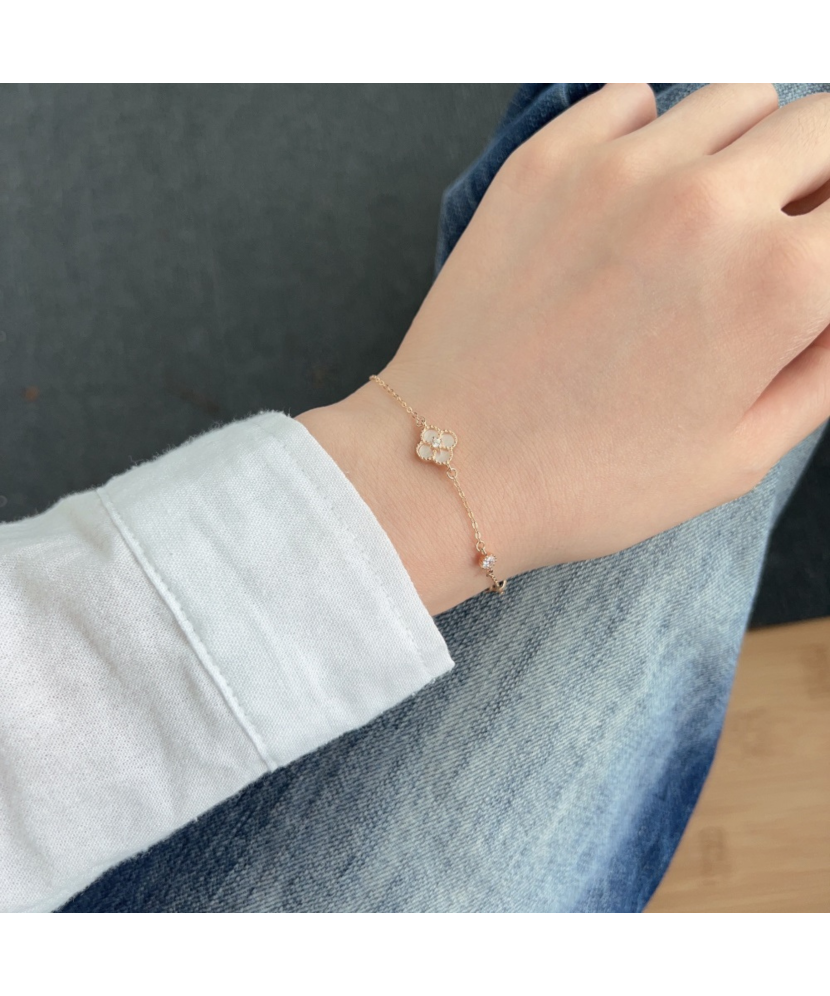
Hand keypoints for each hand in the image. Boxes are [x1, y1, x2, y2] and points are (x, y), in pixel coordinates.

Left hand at [298, 83, 829, 614]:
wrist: (450, 469)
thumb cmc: (590, 480)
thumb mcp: (739, 454)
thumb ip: (825, 367)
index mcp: (779, 283)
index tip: (813, 262)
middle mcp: (710, 203)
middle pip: (821, 126)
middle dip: (817, 178)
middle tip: (785, 231)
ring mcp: (620, 170)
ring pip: (736, 99)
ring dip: (744, 148)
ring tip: (708, 216)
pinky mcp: (547, 161)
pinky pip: (634, 97)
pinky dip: (652, 134)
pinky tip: (632, 198)